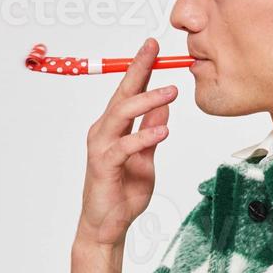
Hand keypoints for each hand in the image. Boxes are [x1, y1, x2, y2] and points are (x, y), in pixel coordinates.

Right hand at [76, 37, 175, 249]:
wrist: (108, 225)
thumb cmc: (123, 192)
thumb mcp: (146, 156)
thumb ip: (151, 130)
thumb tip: (164, 105)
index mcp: (113, 127)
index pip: (128, 91)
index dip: (140, 68)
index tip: (153, 46)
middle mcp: (103, 131)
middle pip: (121, 94)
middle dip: (138, 69)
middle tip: (155, 49)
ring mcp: (102, 147)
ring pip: (122, 114)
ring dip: (147, 100)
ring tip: (171, 91)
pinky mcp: (104, 166)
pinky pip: (125, 146)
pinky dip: (144, 136)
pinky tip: (163, 131)